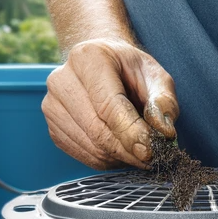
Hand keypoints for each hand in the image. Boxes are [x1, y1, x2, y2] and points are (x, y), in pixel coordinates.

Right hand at [43, 37, 178, 169]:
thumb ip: (165, 103)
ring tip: (137, 149)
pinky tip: (119, 148)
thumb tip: (163, 132)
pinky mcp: (53, 128)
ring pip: (92, 148)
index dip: (131, 133)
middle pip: (98, 131)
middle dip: (128, 150)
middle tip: (150, 156)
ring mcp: (52, 105)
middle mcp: (62, 79)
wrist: (104, 67)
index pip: (108, 106)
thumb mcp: (156, 77)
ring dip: (120, 157)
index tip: (150, 150)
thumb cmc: (131, 72)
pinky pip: (84, 156)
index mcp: (88, 58)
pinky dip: (107, 160)